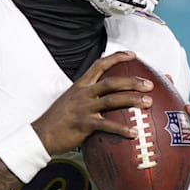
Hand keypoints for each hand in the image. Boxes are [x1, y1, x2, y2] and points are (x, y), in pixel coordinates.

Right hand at [33, 51, 153, 155]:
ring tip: (148, 103)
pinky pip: (106, 125)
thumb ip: (87, 97)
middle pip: (111, 82)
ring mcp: (83, 108)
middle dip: (132, 81)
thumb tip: (104, 99)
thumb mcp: (70, 101)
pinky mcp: (84, 124)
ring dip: (132, 100)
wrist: (40, 135)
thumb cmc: (57, 120)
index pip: (100, 65)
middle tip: (149, 84)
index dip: (117, 57)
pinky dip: (122, 128)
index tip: (133, 55)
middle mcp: (83, 93)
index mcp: (80, 85)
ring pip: (112, 100)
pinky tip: (134, 132)